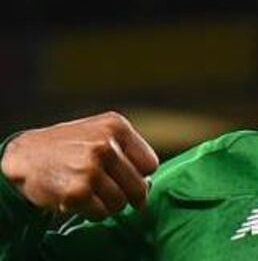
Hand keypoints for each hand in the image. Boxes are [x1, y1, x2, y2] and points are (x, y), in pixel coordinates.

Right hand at [1, 111, 158, 220]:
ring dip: (108, 205)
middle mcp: (105, 145)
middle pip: (139, 187)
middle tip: (111, 193)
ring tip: (92, 194)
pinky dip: (92, 212)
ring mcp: (90, 168)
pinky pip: (101, 213)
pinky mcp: (77, 191)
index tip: (123, 176)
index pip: (150, 164)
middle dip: (128, 196)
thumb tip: (148, 186)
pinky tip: (79, 199)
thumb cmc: (69, 146)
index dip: (139, 175)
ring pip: (120, 203)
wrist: (25, 156)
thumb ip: (128, 153)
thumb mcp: (100, 133)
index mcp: (116, 126)